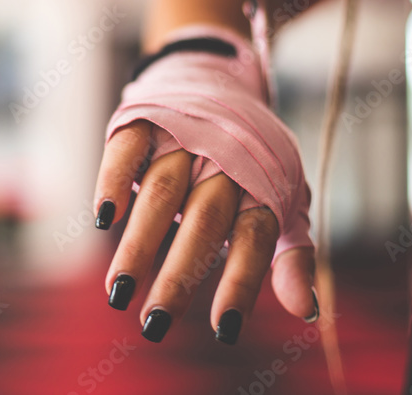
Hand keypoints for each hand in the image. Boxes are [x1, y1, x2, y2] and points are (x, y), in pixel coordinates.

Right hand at [94, 24, 317, 343]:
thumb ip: (291, 256)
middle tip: (155, 325)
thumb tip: (307, 312)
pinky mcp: (145, 120)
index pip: (255, 238)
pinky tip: (103, 218)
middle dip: (179, 275)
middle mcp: (223, 161)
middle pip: (204, 222)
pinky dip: (115, 180)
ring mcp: (182, 139)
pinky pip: (128, 149)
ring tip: (119, 293)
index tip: (225, 331)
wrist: (216, 81)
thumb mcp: (281, 202)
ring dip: (139, 243)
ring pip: (162, 193)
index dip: (241, 282)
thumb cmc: (250, 161)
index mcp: (261, 184)